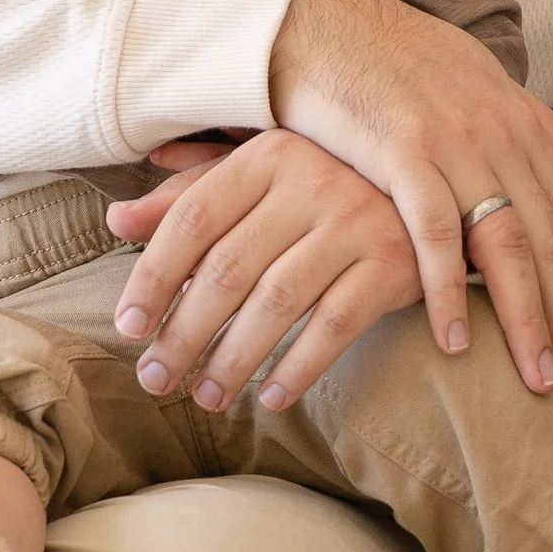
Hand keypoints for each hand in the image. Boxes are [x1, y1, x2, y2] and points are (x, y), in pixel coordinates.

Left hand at [106, 132, 421, 411]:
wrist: (436, 193)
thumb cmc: (328, 186)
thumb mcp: (261, 177)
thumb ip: (190, 196)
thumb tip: (117, 218)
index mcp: (269, 154)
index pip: (193, 218)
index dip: (152, 277)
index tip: (127, 328)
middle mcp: (312, 180)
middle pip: (228, 267)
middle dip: (184, 332)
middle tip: (156, 379)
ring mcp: (357, 220)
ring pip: (277, 302)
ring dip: (235, 360)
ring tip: (207, 396)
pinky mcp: (395, 262)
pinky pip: (335, 325)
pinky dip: (300, 366)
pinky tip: (273, 397)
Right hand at [267, 0, 552, 396]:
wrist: (327, 21)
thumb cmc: (399, 59)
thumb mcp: (484, 86)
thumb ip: (540, 133)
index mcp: (519, 124)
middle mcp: (498, 135)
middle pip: (548, 242)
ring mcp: (453, 144)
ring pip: (505, 246)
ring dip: (525, 319)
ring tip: (537, 378)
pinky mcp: (402, 152)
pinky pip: (434, 233)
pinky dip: (448, 289)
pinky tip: (453, 340)